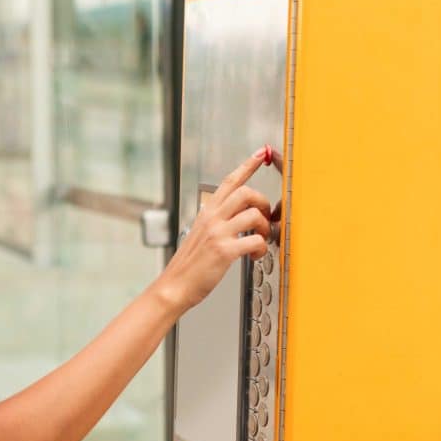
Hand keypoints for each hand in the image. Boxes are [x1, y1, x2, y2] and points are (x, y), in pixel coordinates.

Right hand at [150, 148, 272, 312]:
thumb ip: (217, 223)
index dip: (247, 166)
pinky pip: (255, 240)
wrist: (174, 286)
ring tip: (261, 240)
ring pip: (254, 214)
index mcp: (206, 213)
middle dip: (263, 202)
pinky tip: (254, 255)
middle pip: (246, 192)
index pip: (229, 182)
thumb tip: (241, 217)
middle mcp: (212, 219)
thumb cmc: (189, 265)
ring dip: (265, 227)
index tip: (260, 154)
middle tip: (266, 218)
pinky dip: (261, 248)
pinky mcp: (224, 251)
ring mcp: (218, 234)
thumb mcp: (200, 235)